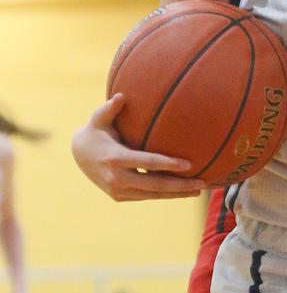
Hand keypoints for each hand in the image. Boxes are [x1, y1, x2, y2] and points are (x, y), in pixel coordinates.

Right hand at [72, 95, 204, 201]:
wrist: (77, 154)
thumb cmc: (95, 131)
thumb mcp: (98, 118)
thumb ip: (110, 108)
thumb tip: (121, 96)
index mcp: (115, 159)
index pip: (147, 163)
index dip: (169, 164)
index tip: (189, 165)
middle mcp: (116, 179)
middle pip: (155, 185)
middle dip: (180, 186)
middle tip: (202, 184)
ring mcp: (117, 191)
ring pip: (153, 195)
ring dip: (176, 194)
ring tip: (197, 190)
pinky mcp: (119, 197)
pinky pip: (146, 196)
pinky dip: (164, 194)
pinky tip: (181, 190)